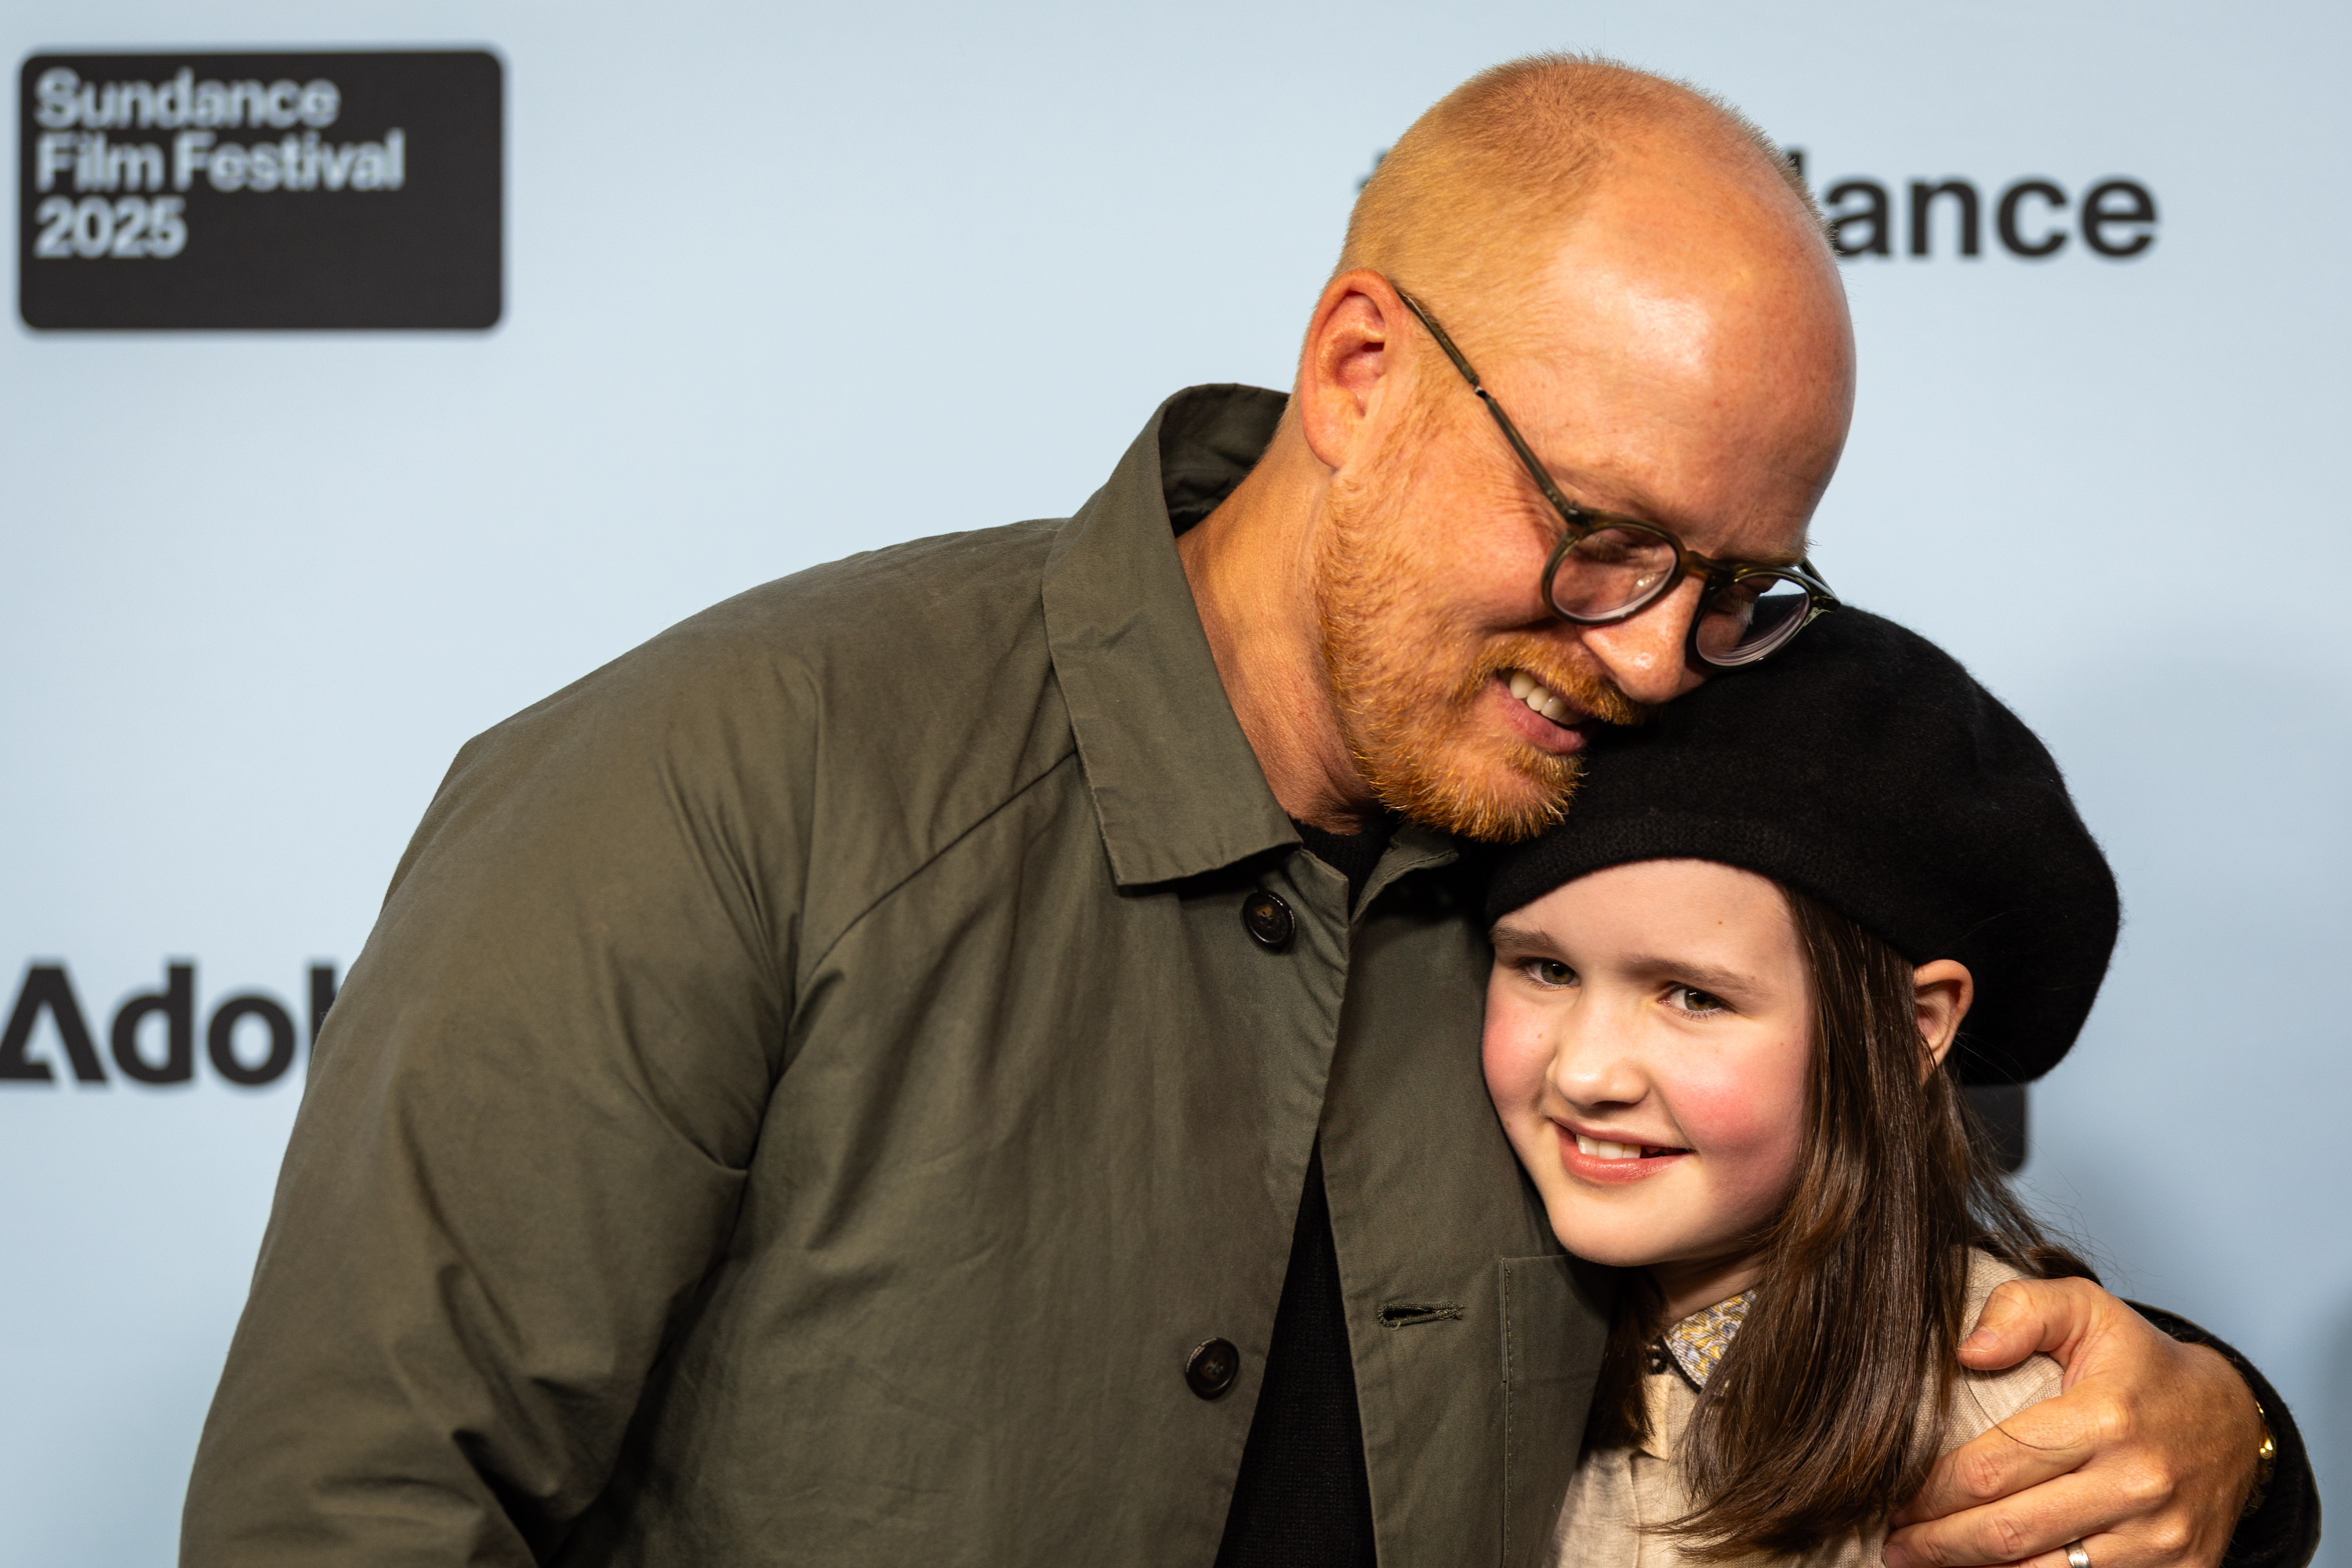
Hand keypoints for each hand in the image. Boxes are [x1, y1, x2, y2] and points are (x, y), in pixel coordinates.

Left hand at [1883, 1276, 2259, 1567]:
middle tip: (1895, 1544)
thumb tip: (1965, 1350)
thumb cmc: (2138, 1363)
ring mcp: (2162, 1538)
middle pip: (2009, 1533)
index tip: (1892, 1497)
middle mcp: (2137, 1484)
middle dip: (1939, 1545)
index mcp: (2105, 1418)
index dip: (1930, 1491)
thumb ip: (2020, 1311)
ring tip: (1929, 1563)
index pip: (1991, 1469)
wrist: (2231, 1421)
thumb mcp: (2085, 1309)